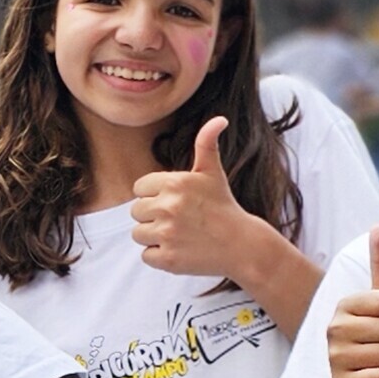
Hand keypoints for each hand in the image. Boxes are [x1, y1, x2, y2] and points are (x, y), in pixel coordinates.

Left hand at [130, 117, 254, 276]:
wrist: (241, 244)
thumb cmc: (224, 206)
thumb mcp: (213, 173)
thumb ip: (206, 144)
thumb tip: (219, 119)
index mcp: (174, 183)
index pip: (139, 189)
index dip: (154, 196)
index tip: (174, 202)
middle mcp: (168, 207)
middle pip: (136, 211)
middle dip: (153, 216)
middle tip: (179, 220)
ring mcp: (167, 234)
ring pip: (138, 234)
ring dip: (154, 236)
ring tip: (179, 234)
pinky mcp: (167, 258)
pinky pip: (146, 255)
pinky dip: (160, 255)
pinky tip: (180, 249)